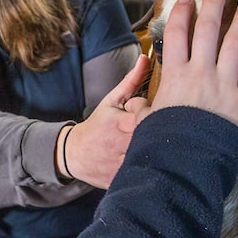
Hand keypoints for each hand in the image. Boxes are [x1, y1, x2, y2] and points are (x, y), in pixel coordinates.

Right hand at [63, 54, 151, 188]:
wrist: (74, 154)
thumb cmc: (97, 126)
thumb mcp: (111, 101)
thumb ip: (131, 81)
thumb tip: (145, 58)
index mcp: (120, 124)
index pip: (150, 117)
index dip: (157, 114)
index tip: (156, 113)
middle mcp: (121, 146)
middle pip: (154, 138)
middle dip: (161, 133)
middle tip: (163, 130)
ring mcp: (122, 165)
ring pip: (151, 158)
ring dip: (158, 152)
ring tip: (160, 146)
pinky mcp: (122, 179)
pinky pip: (144, 173)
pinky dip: (152, 168)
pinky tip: (153, 162)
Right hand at [151, 0, 237, 135]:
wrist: (189, 163)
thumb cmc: (166, 144)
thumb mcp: (148, 121)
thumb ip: (148, 107)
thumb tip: (140, 105)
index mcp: (175, 76)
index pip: (177, 34)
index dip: (181, 13)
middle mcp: (200, 73)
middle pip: (208, 29)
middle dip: (214, 4)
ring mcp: (225, 83)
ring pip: (235, 40)